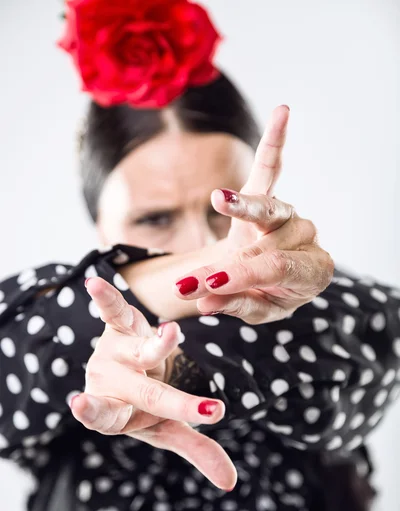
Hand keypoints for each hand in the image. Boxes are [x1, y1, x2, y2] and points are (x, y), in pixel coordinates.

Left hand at [70, 277, 236, 490]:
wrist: (134, 371)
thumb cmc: (144, 405)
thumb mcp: (166, 428)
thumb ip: (194, 449)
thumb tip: (230, 483)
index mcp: (115, 412)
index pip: (106, 419)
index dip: (95, 414)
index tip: (80, 407)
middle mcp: (109, 381)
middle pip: (145, 393)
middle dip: (178, 403)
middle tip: (210, 413)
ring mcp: (115, 352)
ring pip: (139, 351)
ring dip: (158, 346)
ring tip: (173, 335)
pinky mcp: (122, 327)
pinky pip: (116, 311)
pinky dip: (107, 297)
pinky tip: (95, 282)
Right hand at [175, 105, 333, 323]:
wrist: (277, 278)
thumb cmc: (270, 295)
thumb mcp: (259, 310)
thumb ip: (236, 304)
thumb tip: (204, 302)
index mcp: (312, 272)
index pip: (275, 270)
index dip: (240, 278)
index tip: (203, 288)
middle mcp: (307, 238)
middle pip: (269, 245)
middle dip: (228, 262)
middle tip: (192, 280)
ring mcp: (290, 216)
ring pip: (267, 210)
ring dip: (242, 207)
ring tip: (221, 199)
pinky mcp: (269, 197)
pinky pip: (271, 168)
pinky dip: (274, 142)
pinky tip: (282, 113)